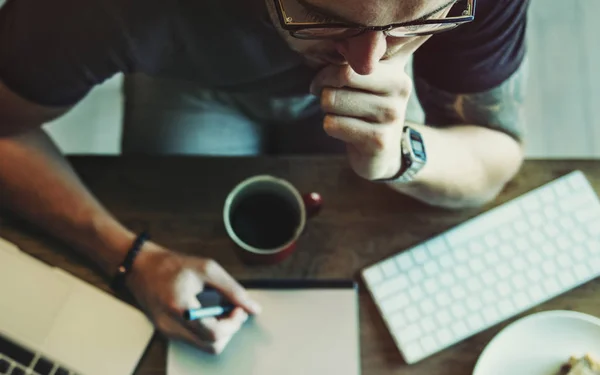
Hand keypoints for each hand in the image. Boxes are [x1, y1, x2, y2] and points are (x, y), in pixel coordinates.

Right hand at [125, 244, 260, 353]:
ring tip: (221, 310)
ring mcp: (168, 332)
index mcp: (180, 307)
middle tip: (234, 311)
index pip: (215, 333)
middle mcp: (171, 326)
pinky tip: (209, 313)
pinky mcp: (167, 333)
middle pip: (212, 346)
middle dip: (229, 330)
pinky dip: (208, 330)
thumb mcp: (207, 269)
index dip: (233, 324)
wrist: (141, 267)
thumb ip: (232, 290)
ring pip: (204, 347)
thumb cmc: (172, 265)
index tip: (239, 309)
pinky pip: (195, 341)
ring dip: (220, 331)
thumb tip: (253, 308)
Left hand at [310, 56, 412, 179]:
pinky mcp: (379, 140)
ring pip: (333, 100)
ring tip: (341, 114)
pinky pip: (333, 125)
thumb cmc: (367, 111)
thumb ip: (355, 61)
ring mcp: (392, 115)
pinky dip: (330, 126)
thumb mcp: (367, 82)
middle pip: (342, 76)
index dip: (330, 69)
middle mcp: (400, 88)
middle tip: (328, 96)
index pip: (354, 57)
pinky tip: (345, 130)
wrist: (383, 152)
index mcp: (396, 69)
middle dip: (325, 88)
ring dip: (328, 110)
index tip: (326, 79)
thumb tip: (335, 43)